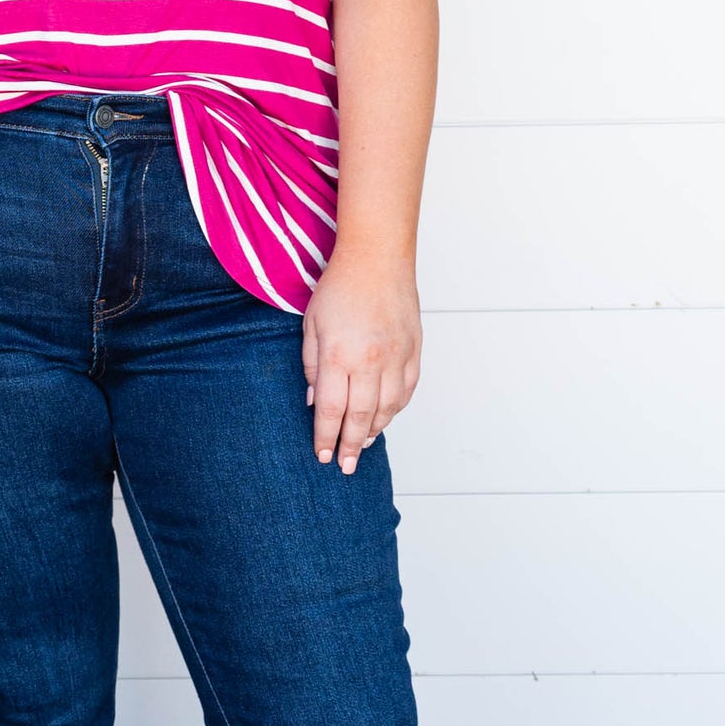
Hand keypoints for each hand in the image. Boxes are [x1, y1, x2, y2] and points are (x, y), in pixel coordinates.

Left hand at [301, 248, 421, 468]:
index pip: (332, 410)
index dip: (327, 437)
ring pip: (387, 409)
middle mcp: (370, 361)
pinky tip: (384, 418)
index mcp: (339, 356)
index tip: (323, 456)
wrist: (378, 259)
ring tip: (362, 445)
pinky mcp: (414, 351)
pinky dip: (395, 409)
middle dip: (351, 446)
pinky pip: (406, 391)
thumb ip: (312, 366)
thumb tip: (315, 402)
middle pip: (360, 417)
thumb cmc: (339, 287)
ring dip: (374, 431)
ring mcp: (396, 357)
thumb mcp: (311, 325)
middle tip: (345, 466)